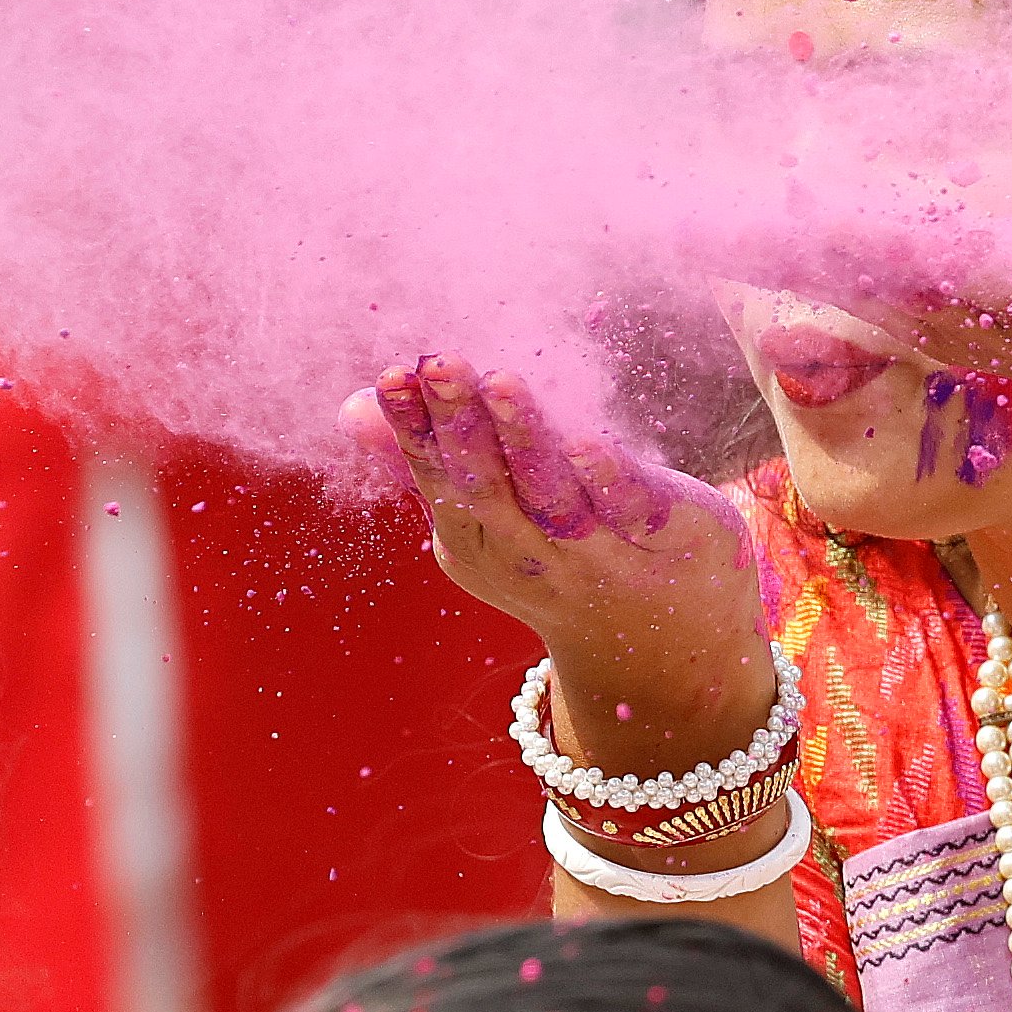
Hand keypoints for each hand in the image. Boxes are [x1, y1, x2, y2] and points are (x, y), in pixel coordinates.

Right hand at [348, 355, 772, 778]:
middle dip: (460, 422)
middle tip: (439, 363)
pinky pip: (627, 510)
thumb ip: (424, 464)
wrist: (662, 649)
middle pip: (487, 486)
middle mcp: (528, 555)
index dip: (413, 428)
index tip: (393, 375)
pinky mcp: (661, 541)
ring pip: (550, 496)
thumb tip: (349, 411)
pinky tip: (585, 438)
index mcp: (476, 542)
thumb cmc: (559, 559)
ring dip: (524, 439)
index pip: (438, 476)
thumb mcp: (484, 521)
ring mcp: (594, 555)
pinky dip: (604, 478)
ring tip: (500, 380)